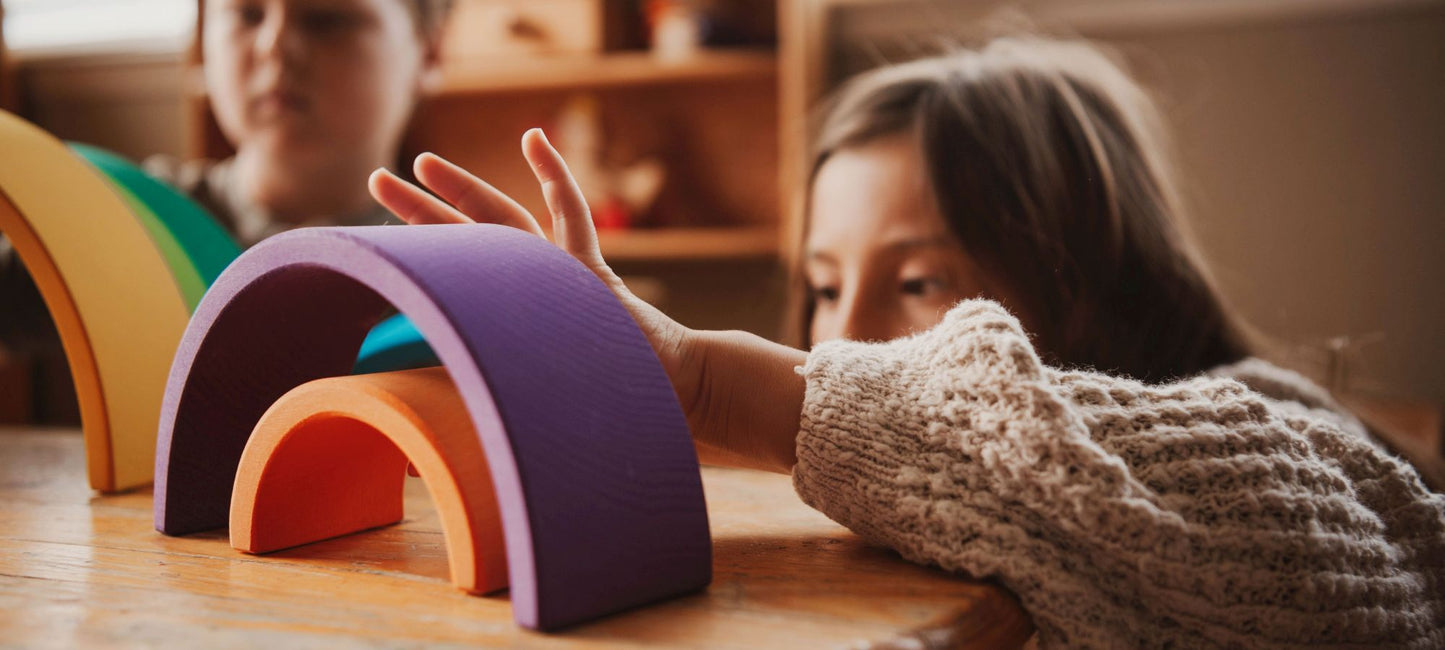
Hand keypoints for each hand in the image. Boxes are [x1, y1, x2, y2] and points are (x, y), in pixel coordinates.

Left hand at [369, 129, 804, 472]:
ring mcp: (560, 277)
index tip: (375, 247)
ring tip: (422, 162)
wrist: (675, 399)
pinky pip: (569, 216)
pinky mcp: (592, 273)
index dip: (417, 262)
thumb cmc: (608, 413)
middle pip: (465, 241)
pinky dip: (553, 177)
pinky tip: (533, 138)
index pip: (453, 284)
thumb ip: (488, 409)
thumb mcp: (534, 411)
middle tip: (375, 180)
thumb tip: (426, 444)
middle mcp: (531, 295)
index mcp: (512, 324)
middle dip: (420, 211)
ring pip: (501, 222)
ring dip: (463, 188)